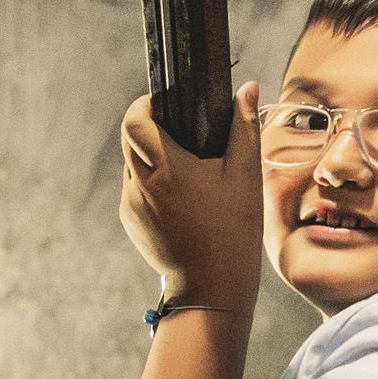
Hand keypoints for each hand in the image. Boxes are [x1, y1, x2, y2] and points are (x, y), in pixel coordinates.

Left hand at [119, 81, 264, 317]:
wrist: (210, 288)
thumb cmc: (232, 233)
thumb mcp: (245, 177)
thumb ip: (244, 128)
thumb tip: (248, 89)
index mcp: (165, 167)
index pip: (134, 118)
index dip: (147, 105)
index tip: (168, 105)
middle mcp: (140, 183)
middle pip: (129, 138)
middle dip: (150, 128)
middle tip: (180, 132)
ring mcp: (131, 205)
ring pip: (132, 165)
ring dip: (152, 158)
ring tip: (187, 170)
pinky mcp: (131, 223)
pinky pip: (135, 191)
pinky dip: (153, 185)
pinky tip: (182, 199)